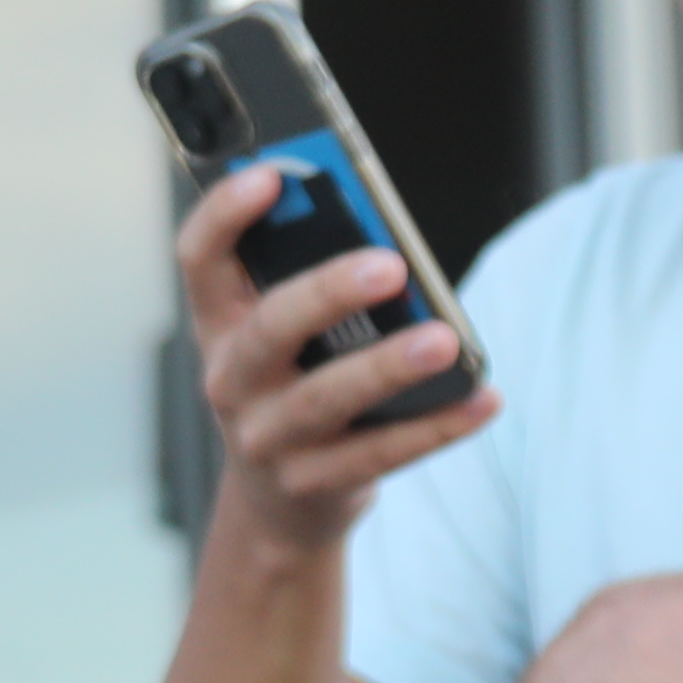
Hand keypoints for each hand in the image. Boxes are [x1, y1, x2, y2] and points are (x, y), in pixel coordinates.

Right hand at [177, 163, 493, 560]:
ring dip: (388, 365)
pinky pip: (379, 453)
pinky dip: (437, 426)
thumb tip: (389, 245)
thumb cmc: (294, 389)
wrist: (279, 507)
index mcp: (221, 323)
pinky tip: (481, 399)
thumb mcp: (285, 338)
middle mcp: (231, 379)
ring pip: (325, 398)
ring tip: (444, 340)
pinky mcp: (311, 484)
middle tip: (390, 265)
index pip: (201, 258)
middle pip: (270, 327)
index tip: (273, 175)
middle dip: (327, 291)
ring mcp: (266, 437)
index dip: (226, 214)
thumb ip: (315, 284)